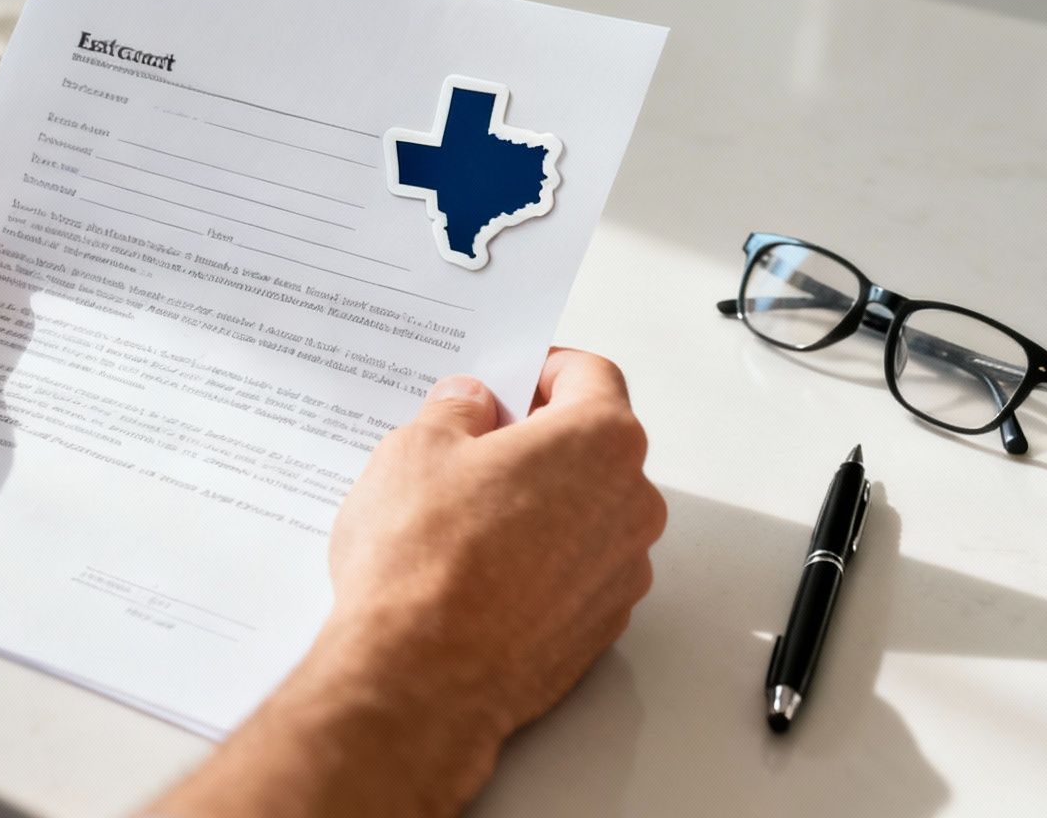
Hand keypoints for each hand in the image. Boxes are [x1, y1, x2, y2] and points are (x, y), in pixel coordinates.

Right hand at [154, 349, 663, 817]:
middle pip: (593, 445)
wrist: (420, 679)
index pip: (590, 375)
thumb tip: (470, 404)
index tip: (510, 377)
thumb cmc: (424, 564)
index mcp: (599, 441)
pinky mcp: (601, 625)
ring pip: (586, 510)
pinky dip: (540, 559)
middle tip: (473, 444)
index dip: (542, 368)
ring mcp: (622, 571)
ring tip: (464, 514)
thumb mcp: (416, 449)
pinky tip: (479, 568)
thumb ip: (455, 410)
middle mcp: (631, 504)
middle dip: (537, 437)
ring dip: (540, 501)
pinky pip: (576, 569)